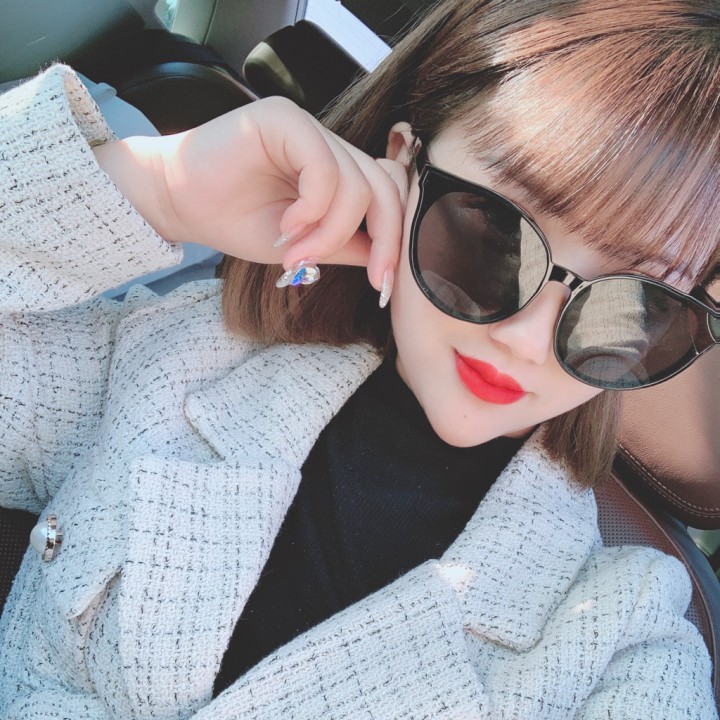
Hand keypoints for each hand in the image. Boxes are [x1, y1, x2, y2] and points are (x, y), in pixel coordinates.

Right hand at [94, 97, 406, 292]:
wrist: (178, 203)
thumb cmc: (234, 220)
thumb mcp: (304, 245)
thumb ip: (346, 245)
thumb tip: (387, 260)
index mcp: (337, 171)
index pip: (387, 197)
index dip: (395, 240)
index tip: (384, 284)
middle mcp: (328, 145)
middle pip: (383, 188)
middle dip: (383, 241)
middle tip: (369, 278)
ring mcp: (308, 130)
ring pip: (355, 184)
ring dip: (330, 232)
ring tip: (295, 253)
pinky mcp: (284, 120)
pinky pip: (323, 168)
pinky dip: (312, 208)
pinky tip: (286, 227)